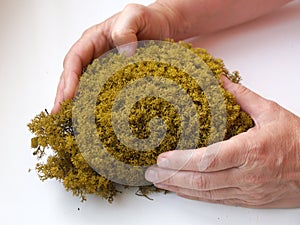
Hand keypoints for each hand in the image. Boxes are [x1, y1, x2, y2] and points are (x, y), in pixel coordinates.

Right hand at [51, 2, 183, 112]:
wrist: (165, 28)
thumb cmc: (149, 20)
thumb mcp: (136, 15)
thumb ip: (125, 28)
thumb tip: (124, 53)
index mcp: (94, 40)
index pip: (75, 59)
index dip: (69, 78)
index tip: (68, 96)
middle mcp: (96, 56)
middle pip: (73, 77)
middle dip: (65, 96)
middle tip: (59, 114)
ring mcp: (105, 69)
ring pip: (85, 87)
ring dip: (76, 104)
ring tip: (70, 122)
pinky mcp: (117, 80)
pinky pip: (103, 93)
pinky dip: (96, 106)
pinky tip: (94, 119)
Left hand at [145, 76, 299, 207]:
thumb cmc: (298, 141)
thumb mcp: (272, 113)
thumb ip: (243, 97)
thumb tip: (221, 81)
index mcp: (252, 150)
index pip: (210, 158)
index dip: (183, 160)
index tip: (163, 158)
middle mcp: (247, 174)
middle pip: (202, 180)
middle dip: (172, 177)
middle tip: (150, 172)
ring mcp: (247, 190)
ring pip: (206, 194)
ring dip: (179, 188)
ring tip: (159, 182)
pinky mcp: (248, 199)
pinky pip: (216, 200)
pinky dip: (195, 196)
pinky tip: (182, 191)